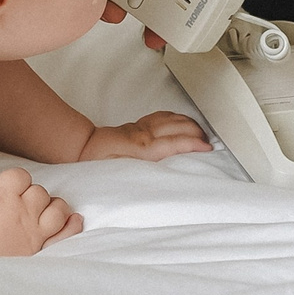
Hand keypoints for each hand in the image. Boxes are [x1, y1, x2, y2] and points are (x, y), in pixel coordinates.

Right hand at [0, 167, 81, 256]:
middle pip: (39, 191)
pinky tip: (74, 220)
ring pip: (57, 209)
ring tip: (43, 212)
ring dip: (53, 206)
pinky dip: (72, 225)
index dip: (14, 182)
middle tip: (18, 207)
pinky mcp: (39, 248)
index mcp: (4, 192)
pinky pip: (64, 234)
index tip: (7, 191)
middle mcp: (23, 208)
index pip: (21, 175)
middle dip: (30, 195)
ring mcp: (34, 229)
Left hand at [77, 111, 210, 160]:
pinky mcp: (139, 124)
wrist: (84, 147)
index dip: (195, 144)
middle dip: (197, 132)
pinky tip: (180, 120)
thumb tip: (158, 178)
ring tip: (201, 131)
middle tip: (209, 142)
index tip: (208, 148)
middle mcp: (146, 134)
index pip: (176, 142)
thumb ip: (140, 173)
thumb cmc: (99, 163)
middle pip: (179, 127)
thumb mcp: (120, 173)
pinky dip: (176, 117)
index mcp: (144, 148)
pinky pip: (162, 116)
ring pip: (172, 118)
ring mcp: (143, 127)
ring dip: (189, 123)